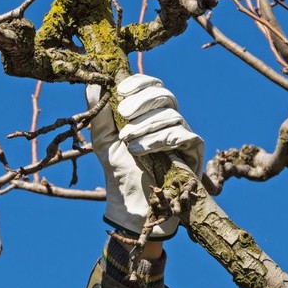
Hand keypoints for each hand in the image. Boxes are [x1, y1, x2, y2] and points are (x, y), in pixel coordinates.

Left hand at [87, 74, 203, 239]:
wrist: (131, 204)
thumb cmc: (118, 170)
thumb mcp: (102, 138)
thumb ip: (98, 111)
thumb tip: (94, 84)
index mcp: (149, 112)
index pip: (152, 85)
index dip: (139, 83)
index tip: (121, 90)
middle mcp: (168, 120)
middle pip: (165, 95)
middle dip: (142, 101)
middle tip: (123, 113)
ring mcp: (182, 135)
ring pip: (172, 115)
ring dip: (145, 126)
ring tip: (127, 142)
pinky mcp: (194, 151)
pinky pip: (182, 135)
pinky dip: (159, 139)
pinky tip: (141, 150)